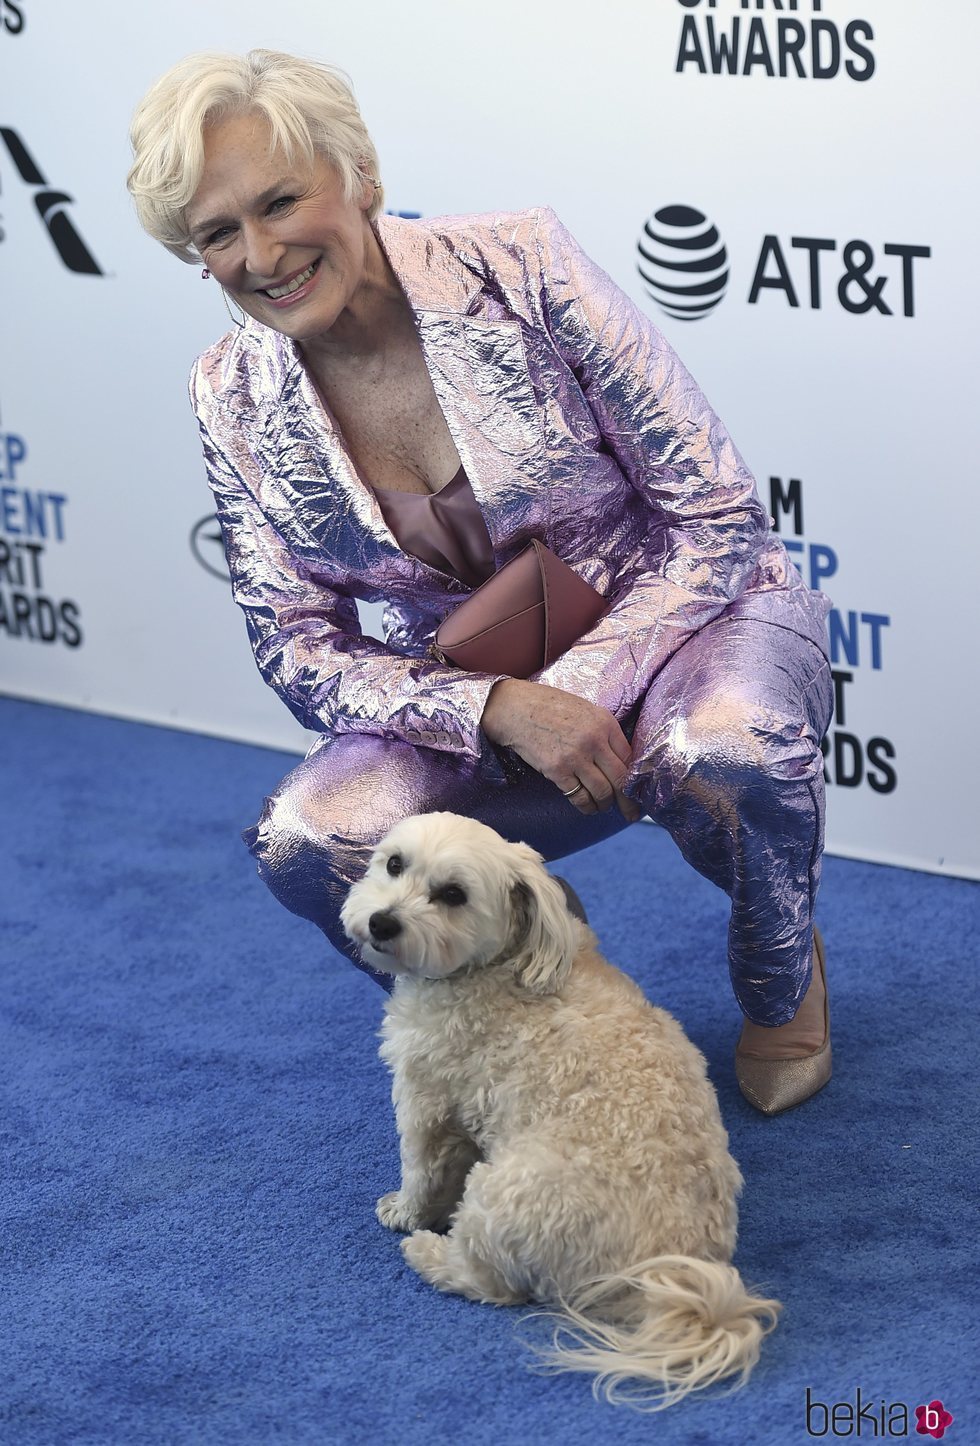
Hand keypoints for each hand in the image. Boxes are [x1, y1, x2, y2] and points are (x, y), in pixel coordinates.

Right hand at [481, 679, 640, 819]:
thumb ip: (603, 732)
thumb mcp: (585, 711)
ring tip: (603, 807)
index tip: (638, 792)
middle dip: (628, 801)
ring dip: (605, 804)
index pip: (630, 758)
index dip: (635, 779)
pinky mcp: (557, 771)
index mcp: (605, 723)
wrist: (515, 709)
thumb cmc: (549, 707)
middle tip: (630, 813)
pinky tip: (588, 807)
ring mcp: (576, 757)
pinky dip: (586, 806)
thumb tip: (618, 760)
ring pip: (602, 791)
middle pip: (621, 779)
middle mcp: (594, 740)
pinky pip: (579, 797)